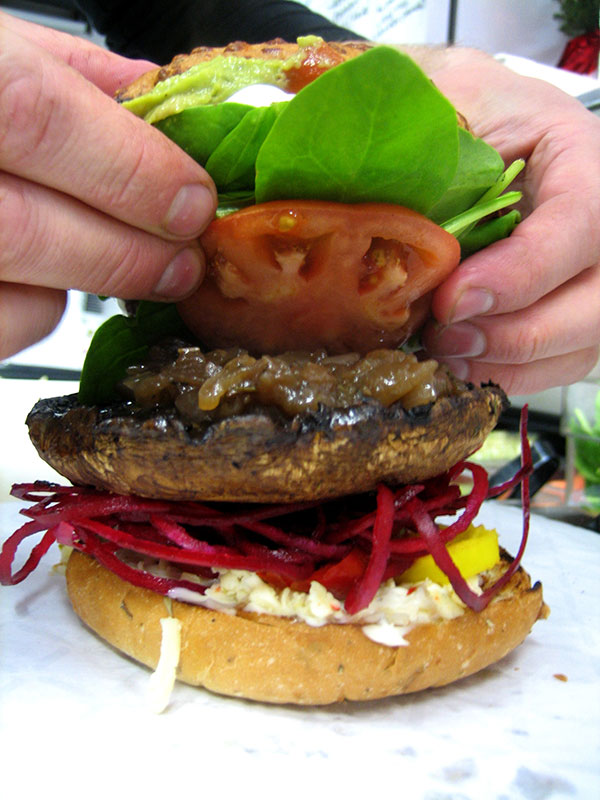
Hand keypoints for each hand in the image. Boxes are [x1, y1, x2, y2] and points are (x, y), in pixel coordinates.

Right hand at [0, 11, 216, 358]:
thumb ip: (59, 67)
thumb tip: (149, 97)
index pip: (40, 118)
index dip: (133, 168)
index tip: (192, 202)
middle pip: (29, 228)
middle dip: (130, 254)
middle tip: (179, 263)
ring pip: (14, 302)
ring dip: (80, 285)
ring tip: (102, 255)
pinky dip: (29, 314)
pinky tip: (30, 274)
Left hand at [415, 47, 599, 394]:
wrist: (481, 125)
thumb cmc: (468, 108)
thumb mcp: (450, 95)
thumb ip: (430, 135)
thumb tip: (380, 200)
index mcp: (582, 157)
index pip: (580, 222)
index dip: (521, 273)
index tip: (452, 299)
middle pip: (595, 301)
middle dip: (516, 333)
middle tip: (444, 336)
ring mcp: (590, 271)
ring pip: (582, 342)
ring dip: (509, 361)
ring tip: (444, 351)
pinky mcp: (569, 307)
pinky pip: (559, 361)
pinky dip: (509, 372)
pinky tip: (460, 362)